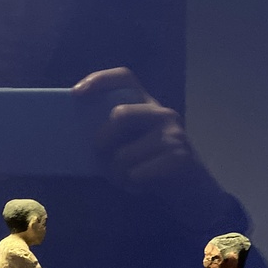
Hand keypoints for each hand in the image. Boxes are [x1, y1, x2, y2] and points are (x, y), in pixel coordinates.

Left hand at [74, 68, 195, 189]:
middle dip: (102, 141)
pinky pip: (136, 174)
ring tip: (126, 178)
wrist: (191, 188)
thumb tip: (82, 137)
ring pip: (123, 155)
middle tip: (100, 157)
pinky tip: (142, 185)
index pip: (124, 78)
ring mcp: (173, 134)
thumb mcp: (132, 142)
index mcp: (145, 105)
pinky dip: (132, 185)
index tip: (76, 93)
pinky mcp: (179, 157)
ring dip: (117, 174)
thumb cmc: (151, 164)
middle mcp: (161, 114)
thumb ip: (113, 133)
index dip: (100, 80)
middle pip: (120, 115)